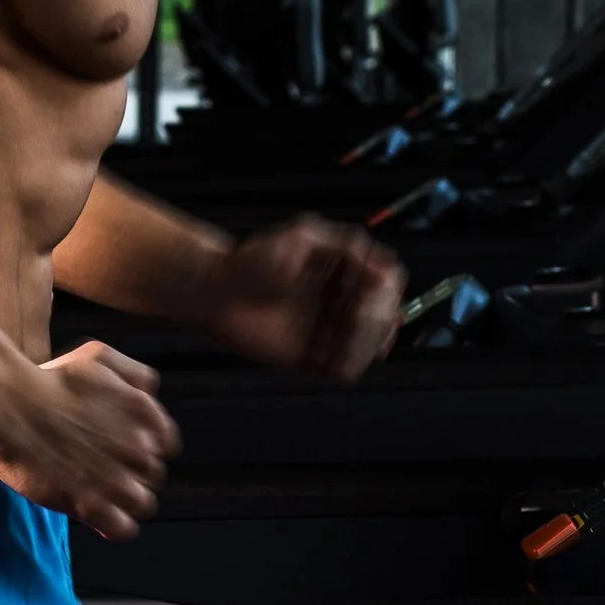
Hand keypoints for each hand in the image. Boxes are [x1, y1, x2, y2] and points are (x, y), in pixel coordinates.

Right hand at [0, 341, 178, 538]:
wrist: (8, 405)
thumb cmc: (49, 379)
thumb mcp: (100, 355)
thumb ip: (135, 375)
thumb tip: (151, 397)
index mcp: (145, 414)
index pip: (166, 446)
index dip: (142, 448)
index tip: (118, 448)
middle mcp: (139, 448)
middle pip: (153, 475)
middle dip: (130, 473)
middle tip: (99, 466)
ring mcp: (117, 480)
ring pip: (143, 504)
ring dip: (123, 501)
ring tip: (97, 492)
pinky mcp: (93, 506)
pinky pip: (124, 529)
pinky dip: (114, 525)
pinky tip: (96, 513)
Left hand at [207, 216, 402, 381]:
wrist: (214, 293)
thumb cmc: (251, 260)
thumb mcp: (301, 237)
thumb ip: (343, 243)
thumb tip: (382, 262)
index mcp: (345, 269)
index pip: (390, 281)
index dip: (386, 290)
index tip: (369, 293)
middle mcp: (342, 299)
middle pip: (388, 314)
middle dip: (376, 321)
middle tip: (352, 321)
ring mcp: (329, 328)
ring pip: (373, 344)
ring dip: (364, 346)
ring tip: (338, 344)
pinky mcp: (313, 355)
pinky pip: (346, 367)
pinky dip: (347, 365)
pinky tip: (328, 361)